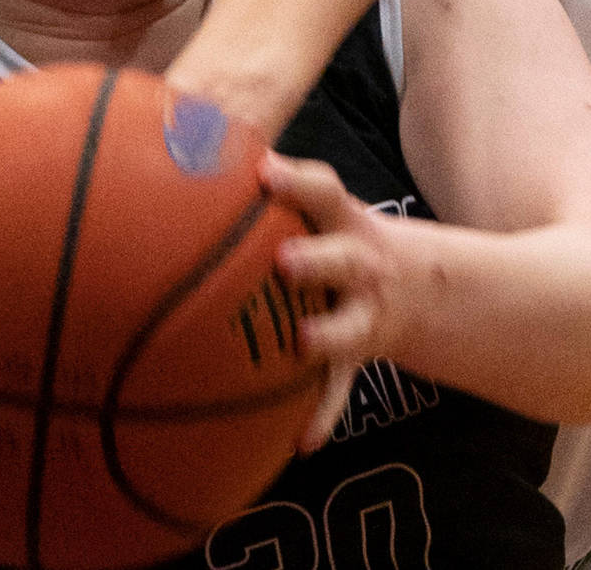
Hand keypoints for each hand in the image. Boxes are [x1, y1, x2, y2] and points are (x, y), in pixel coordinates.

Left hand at [261, 152, 413, 452]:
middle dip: (316, 259)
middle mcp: (358, 263)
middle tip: (283, 260)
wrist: (413, 286)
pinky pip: (338, 389)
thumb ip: (259, 194)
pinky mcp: (355, 355)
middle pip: (344, 258)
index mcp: (341, 221)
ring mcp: (361, 312)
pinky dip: (322, 414)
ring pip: (348, 325)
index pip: (323, 192)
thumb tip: (177, 148)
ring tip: (302, 342)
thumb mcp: (318, 210)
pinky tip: (302, 442)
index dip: (296, 181)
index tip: (263, 170)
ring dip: (326, 333)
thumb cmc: (331, 237)